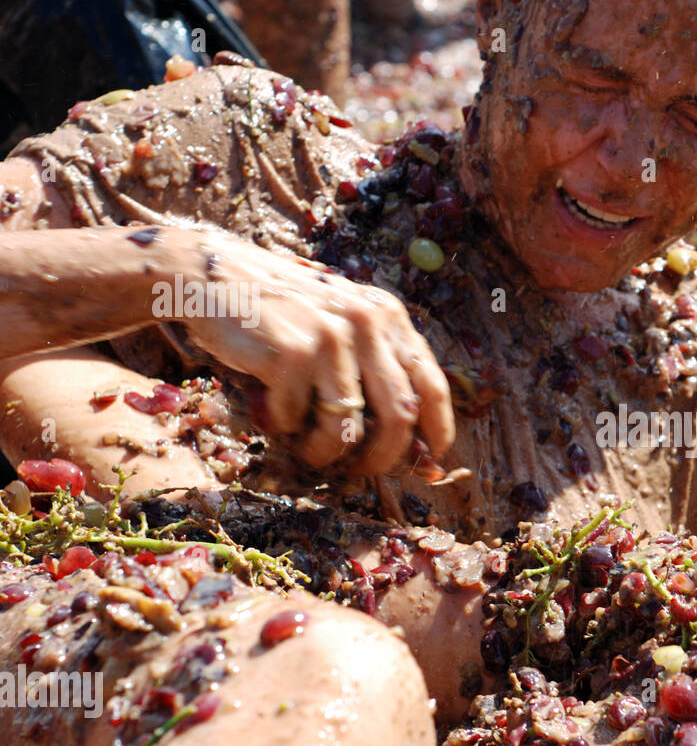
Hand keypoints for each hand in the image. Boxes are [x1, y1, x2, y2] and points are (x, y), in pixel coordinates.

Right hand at [178, 231, 452, 473]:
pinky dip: (283, 427)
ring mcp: (329, 338)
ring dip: (325, 452)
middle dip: (383, 458)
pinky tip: (269, 408)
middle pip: (399, 416)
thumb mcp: (343, 324)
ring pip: (347, 429)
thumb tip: (413, 445)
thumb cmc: (282, 311)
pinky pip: (297, 420)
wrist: (211, 275)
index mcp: (388, 316)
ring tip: (307, 447)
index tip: (427, 460)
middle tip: (359, 470)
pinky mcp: (290, 354)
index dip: (436, 431)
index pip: (432, 385)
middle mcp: (366, 323)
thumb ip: (376, 367)